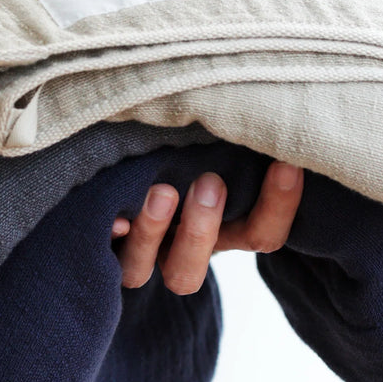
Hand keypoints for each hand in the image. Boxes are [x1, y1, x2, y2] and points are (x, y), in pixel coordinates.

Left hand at [111, 161, 303, 295]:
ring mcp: (134, 253)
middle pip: (188, 274)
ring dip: (152, 232)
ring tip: (162, 191)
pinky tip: (113, 217)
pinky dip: (106, 234)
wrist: (134, 162)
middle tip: (210, 183)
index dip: (278, 207)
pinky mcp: (98, 241)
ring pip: (138, 270)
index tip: (286, 164)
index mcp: (219, 233)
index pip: (260, 237)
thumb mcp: (223, 149)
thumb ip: (244, 144)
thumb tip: (270, 108)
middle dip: (201, 230)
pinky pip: (96, 253)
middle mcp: (176, 251)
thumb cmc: (192, 149)